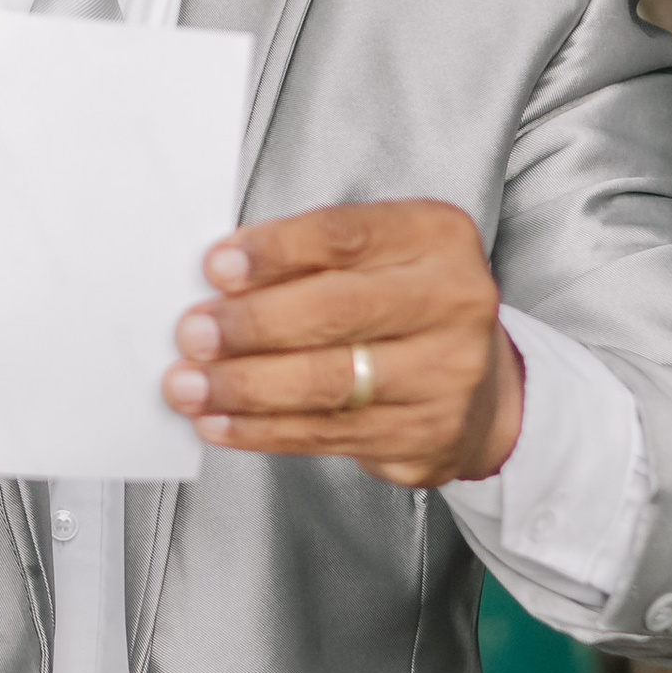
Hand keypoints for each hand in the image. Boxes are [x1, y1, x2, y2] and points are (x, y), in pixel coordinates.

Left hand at [161, 199, 523, 492]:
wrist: (481, 387)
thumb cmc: (405, 305)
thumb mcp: (376, 255)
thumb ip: (309, 257)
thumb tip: (221, 281)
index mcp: (437, 237)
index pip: (345, 236)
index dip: (275, 252)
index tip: (217, 267)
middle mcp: (455, 303)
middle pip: (337, 311)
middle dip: (252, 325)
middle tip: (194, 334)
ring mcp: (447, 376)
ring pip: (328, 383)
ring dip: (244, 386)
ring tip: (190, 385)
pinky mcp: (426, 436)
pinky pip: (328, 433)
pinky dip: (263, 429)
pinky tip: (222, 422)